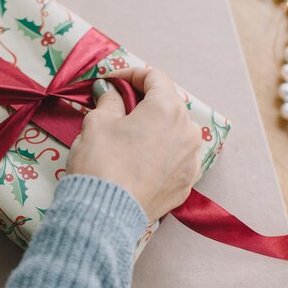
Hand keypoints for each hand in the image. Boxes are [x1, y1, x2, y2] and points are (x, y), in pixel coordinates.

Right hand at [66, 67, 201, 219]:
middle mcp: (188, 132)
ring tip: (128, 135)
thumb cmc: (100, 161)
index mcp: (168, 109)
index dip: (129, 74)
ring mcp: (191, 161)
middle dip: (143, 101)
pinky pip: (174, 159)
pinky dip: (158, 153)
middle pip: (168, 104)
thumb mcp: (97, 122)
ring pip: (174, 132)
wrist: (105, 214)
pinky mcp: (186, 185)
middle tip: (116, 106)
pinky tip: (137, 160)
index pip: (154, 77)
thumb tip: (110, 91)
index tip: (109, 81)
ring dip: (153, 127)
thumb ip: (109, 100)